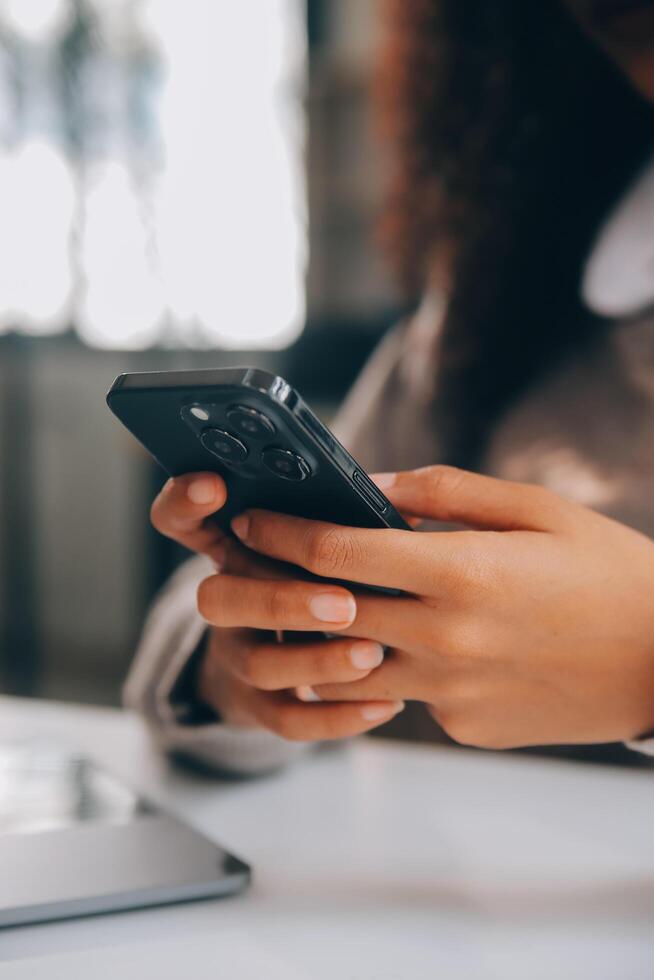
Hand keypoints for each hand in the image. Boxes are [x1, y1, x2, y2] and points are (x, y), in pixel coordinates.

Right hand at [149, 473, 403, 739]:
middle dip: (279, 601)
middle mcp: (224, 601)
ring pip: (260, 664)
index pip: (180, 519)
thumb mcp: (310, 541)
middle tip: (345, 603)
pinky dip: (338, 716)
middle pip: (216, 600)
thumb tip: (382, 499)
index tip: (216, 484)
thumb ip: (330, 519)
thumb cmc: (314, 577)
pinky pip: (290, 721)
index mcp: (229, 548)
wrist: (280, 666)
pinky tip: (388, 702)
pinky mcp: (260, 707)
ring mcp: (237, 657)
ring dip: (318, 660)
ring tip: (373, 654)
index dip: (185, 502)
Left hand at [228, 465, 653, 748]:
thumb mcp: (536, 508)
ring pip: (346, 670)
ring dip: (317, 641)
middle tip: (247, 565)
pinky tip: (408, 646)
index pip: (337, 551)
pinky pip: (404, 698)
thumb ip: (446, 493)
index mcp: (461, 570)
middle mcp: (445, 637)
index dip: (282, 532)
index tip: (251, 520)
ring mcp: (451, 692)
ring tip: (310, 611)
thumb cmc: (607, 573)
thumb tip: (375, 484)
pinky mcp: (464, 727)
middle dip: (272, 587)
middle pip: (323, 614)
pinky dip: (389, 670)